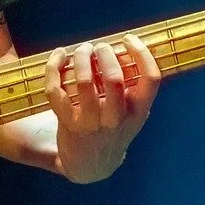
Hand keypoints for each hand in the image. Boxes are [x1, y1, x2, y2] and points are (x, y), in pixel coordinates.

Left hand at [46, 33, 160, 182]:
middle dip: (105, 54)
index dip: (142, 53)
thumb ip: (132, 87)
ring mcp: (90, 122)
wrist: (92, 165)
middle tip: (100, 47)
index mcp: (138, 112)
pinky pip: (55, 90)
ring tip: (83, 50)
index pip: (150, 78)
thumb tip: (124, 46)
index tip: (128, 39)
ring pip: (84, 82)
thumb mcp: (132, 114)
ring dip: (81, 57)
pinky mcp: (67, 123)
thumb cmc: (113, 129)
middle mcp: (116, 118)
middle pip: (114, 78)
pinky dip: (54, 68)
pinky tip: (59, 56)